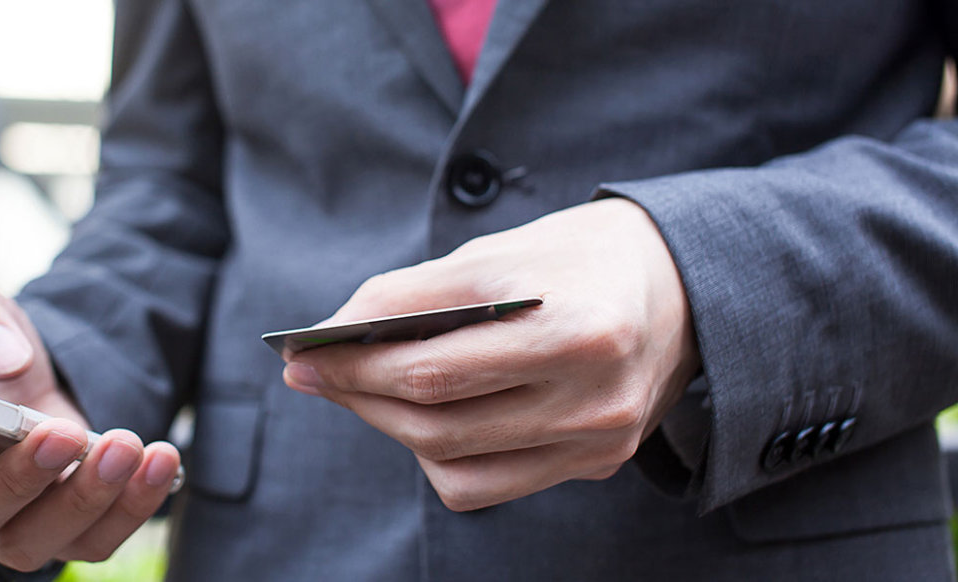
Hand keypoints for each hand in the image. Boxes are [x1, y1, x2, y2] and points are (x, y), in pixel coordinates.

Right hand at [0, 266, 181, 570]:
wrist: (35, 369)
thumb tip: (6, 360)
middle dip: (18, 477)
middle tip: (61, 433)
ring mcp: (3, 523)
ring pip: (36, 539)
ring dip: (87, 497)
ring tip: (125, 445)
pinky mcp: (60, 531)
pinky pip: (94, 540)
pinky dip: (133, 506)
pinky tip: (161, 461)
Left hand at [282, 198, 700, 510]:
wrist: (688, 288)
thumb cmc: (580, 257)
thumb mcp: (500, 252)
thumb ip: (415, 293)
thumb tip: (334, 334)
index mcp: (575, 325)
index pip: (434, 361)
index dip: (355, 362)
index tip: (303, 355)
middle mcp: (593, 394)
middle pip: (437, 417)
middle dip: (359, 395)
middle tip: (314, 375)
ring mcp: (598, 439)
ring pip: (455, 462)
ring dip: (389, 429)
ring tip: (360, 394)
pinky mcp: (597, 463)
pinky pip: (488, 484)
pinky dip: (438, 457)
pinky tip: (421, 420)